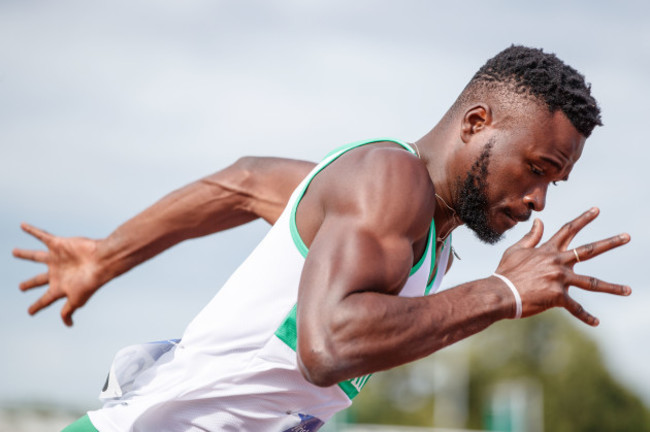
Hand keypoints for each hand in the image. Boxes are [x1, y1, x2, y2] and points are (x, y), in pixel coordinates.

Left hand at [13, 223, 104, 325]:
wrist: (101, 261)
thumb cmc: (91, 282)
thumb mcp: (77, 300)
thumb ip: (68, 311)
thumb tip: (68, 324)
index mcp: (60, 288)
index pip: (45, 299)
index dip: (36, 306)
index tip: (30, 313)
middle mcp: (57, 273)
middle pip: (39, 280)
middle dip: (30, 284)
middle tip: (21, 287)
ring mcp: (57, 258)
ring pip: (36, 257)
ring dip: (25, 254)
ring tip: (14, 252)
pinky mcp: (59, 244)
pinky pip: (42, 236)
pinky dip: (32, 231)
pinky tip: (23, 226)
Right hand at [494, 208, 630, 325]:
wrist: (500, 292)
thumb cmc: (505, 272)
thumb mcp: (516, 250)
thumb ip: (531, 237)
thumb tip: (539, 221)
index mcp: (547, 250)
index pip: (568, 230)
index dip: (583, 219)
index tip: (597, 210)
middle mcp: (557, 262)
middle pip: (588, 250)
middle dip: (609, 243)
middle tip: (627, 237)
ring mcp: (559, 279)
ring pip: (591, 283)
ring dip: (612, 288)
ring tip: (629, 290)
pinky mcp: (558, 297)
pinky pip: (576, 308)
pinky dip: (586, 317)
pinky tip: (596, 323)